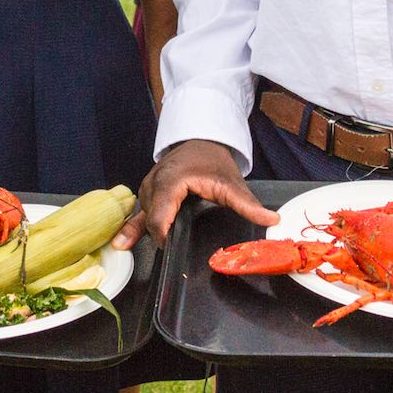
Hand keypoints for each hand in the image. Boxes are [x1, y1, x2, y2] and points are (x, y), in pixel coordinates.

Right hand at [132, 139, 277, 247]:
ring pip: (145, 215)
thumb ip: (248, 204)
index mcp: (173, 181)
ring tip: (156, 250)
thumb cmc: (213, 160)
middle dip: (160, 236)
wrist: (200, 139)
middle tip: (173, 254)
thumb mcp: (232, 183)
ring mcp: (149, 187)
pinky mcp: (148, 191)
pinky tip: (120, 244)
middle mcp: (155, 183)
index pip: (161, 214)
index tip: (170, 250)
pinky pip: (138, 212)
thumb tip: (272, 219)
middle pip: (152, 218)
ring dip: (152, 230)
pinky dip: (131, 228)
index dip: (163, 233)